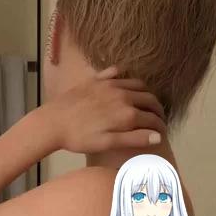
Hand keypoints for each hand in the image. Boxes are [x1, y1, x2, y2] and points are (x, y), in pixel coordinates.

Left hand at [41, 66, 166, 152]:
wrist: (52, 122)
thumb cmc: (79, 138)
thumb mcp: (107, 143)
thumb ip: (134, 138)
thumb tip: (157, 136)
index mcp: (127, 113)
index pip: (152, 118)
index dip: (160, 126)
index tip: (162, 132)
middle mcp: (123, 94)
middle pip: (149, 98)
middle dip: (157, 108)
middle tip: (158, 117)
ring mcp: (110, 84)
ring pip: (137, 84)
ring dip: (146, 93)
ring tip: (147, 103)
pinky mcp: (97, 79)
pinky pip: (118, 72)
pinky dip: (127, 78)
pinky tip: (126, 84)